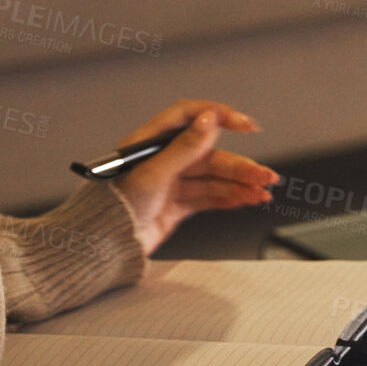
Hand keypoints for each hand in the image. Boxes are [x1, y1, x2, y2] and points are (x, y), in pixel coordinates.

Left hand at [108, 99, 276, 256]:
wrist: (102, 249)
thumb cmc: (113, 209)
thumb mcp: (152, 174)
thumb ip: (184, 148)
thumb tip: (210, 120)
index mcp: (151, 142)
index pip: (189, 117)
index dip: (218, 116)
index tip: (244, 124)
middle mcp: (162, 159)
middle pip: (209, 155)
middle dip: (239, 166)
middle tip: (264, 176)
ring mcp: (170, 183)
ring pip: (213, 179)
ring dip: (239, 185)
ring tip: (261, 193)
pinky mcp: (176, 206)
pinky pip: (208, 197)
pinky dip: (228, 198)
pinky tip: (245, 200)